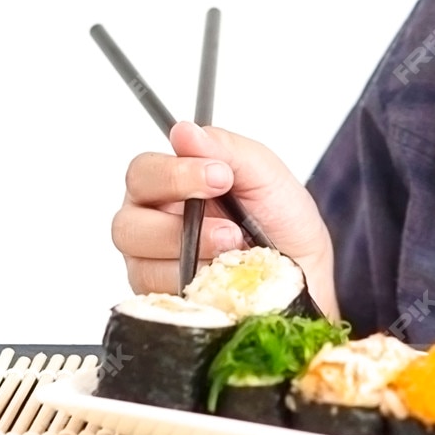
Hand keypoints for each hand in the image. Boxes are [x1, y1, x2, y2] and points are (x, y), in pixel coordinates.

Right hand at [111, 120, 338, 318]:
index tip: (219, 176)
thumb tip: (184, 131)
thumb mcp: (265, 175)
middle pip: (127, 224)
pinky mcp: (167, 302)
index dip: (174, 175)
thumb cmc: (283, 223)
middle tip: (229, 228)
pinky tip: (224, 279)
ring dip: (194, 257)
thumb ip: (226, 149)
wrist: (307, 276)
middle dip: (179, 226)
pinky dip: (197, 287)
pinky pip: (163, 299)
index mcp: (171, 187)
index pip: (142, 173)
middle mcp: (154, 226)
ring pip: (142, 264)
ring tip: (235, 252)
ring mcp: (156, 268)